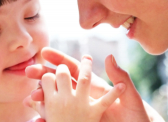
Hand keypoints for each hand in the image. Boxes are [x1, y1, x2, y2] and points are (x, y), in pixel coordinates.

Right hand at [25, 48, 163, 121]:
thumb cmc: (138, 117)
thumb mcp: (130, 97)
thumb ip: (121, 78)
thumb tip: (109, 57)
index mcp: (96, 87)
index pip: (75, 69)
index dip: (59, 60)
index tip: (44, 52)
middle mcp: (86, 96)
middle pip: (61, 82)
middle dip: (45, 75)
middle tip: (29, 71)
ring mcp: (81, 110)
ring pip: (57, 100)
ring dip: (43, 97)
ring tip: (30, 98)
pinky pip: (61, 120)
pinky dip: (48, 118)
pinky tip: (37, 118)